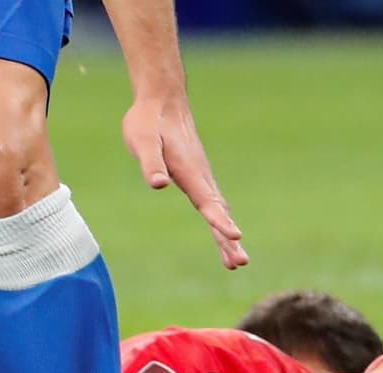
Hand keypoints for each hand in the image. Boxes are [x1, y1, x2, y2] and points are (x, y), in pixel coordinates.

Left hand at [122, 95, 248, 269]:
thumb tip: (158, 184)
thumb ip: (151, 164)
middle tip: (240, 263)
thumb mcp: (142, 141)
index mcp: (189, 172)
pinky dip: (221, 222)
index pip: (207, 202)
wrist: (162, 99)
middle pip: (218, 212)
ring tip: (235, 262)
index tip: (235, 236)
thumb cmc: (147, 122)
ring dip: (227, 236)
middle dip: (228, 239)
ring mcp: (202, 177)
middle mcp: (201, 177)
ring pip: (219, 210)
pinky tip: (225, 235)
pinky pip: (214, 204)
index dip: (220, 220)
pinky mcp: (198, 177)